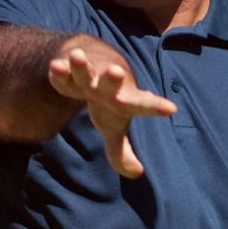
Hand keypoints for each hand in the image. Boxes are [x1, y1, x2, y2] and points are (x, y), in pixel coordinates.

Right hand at [48, 44, 175, 178]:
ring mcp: (88, 77)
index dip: (155, 107)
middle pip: (111, 84)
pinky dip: (60, 71)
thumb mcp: (113, 129)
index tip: (171, 109)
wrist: (91, 68)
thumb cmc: (107, 104)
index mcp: (124, 101)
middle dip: (112, 79)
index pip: (142, 104)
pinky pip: (63, 74)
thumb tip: (137, 172)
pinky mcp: (69, 72)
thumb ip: (121, 152)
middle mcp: (108, 87)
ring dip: (81, 67)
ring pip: (85, 72)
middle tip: (116, 71)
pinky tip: (56, 66)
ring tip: (77, 56)